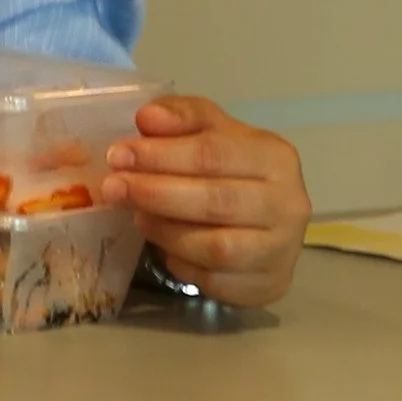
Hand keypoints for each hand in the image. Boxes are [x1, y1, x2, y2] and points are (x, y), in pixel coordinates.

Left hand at [103, 95, 310, 310]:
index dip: (161, 154)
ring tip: (138, 216)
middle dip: (156, 194)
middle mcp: (288, 204)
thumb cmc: (231, 167)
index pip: (213, 153)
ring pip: (216, 247)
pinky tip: (163, 247)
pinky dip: (181, 264)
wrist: (267, 218)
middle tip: (114, 188)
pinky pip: (215, 280)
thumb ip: (181, 116)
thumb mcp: (210, 130)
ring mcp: (282, 249)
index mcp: (275, 157)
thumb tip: (148, 117)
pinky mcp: (268, 284)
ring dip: (166, 232)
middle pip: (216, 201)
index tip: (118, 155)